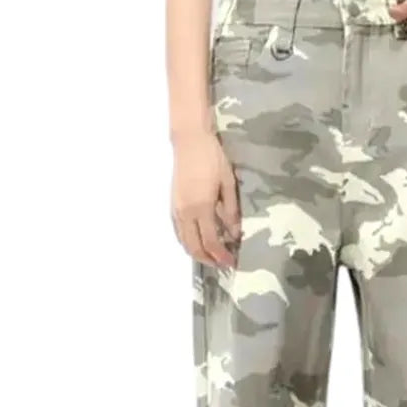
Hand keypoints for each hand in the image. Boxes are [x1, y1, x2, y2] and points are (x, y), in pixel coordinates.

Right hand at [171, 131, 239, 267]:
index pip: (211, 242)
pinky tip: (199, 242)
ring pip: (184, 242)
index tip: (232, 262)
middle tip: (223, 264)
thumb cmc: (212, 159)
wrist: (189, 141)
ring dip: (197, 254)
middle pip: (195, 248)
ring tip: (212, 257)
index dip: (221, 256)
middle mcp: (186, 213)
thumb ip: (231, 212)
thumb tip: (234, 235)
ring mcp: (176, 210)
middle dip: (209, 260)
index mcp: (202, 208)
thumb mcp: (228, 185)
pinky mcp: (172, 206)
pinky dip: (189, 243)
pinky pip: (179, 233)